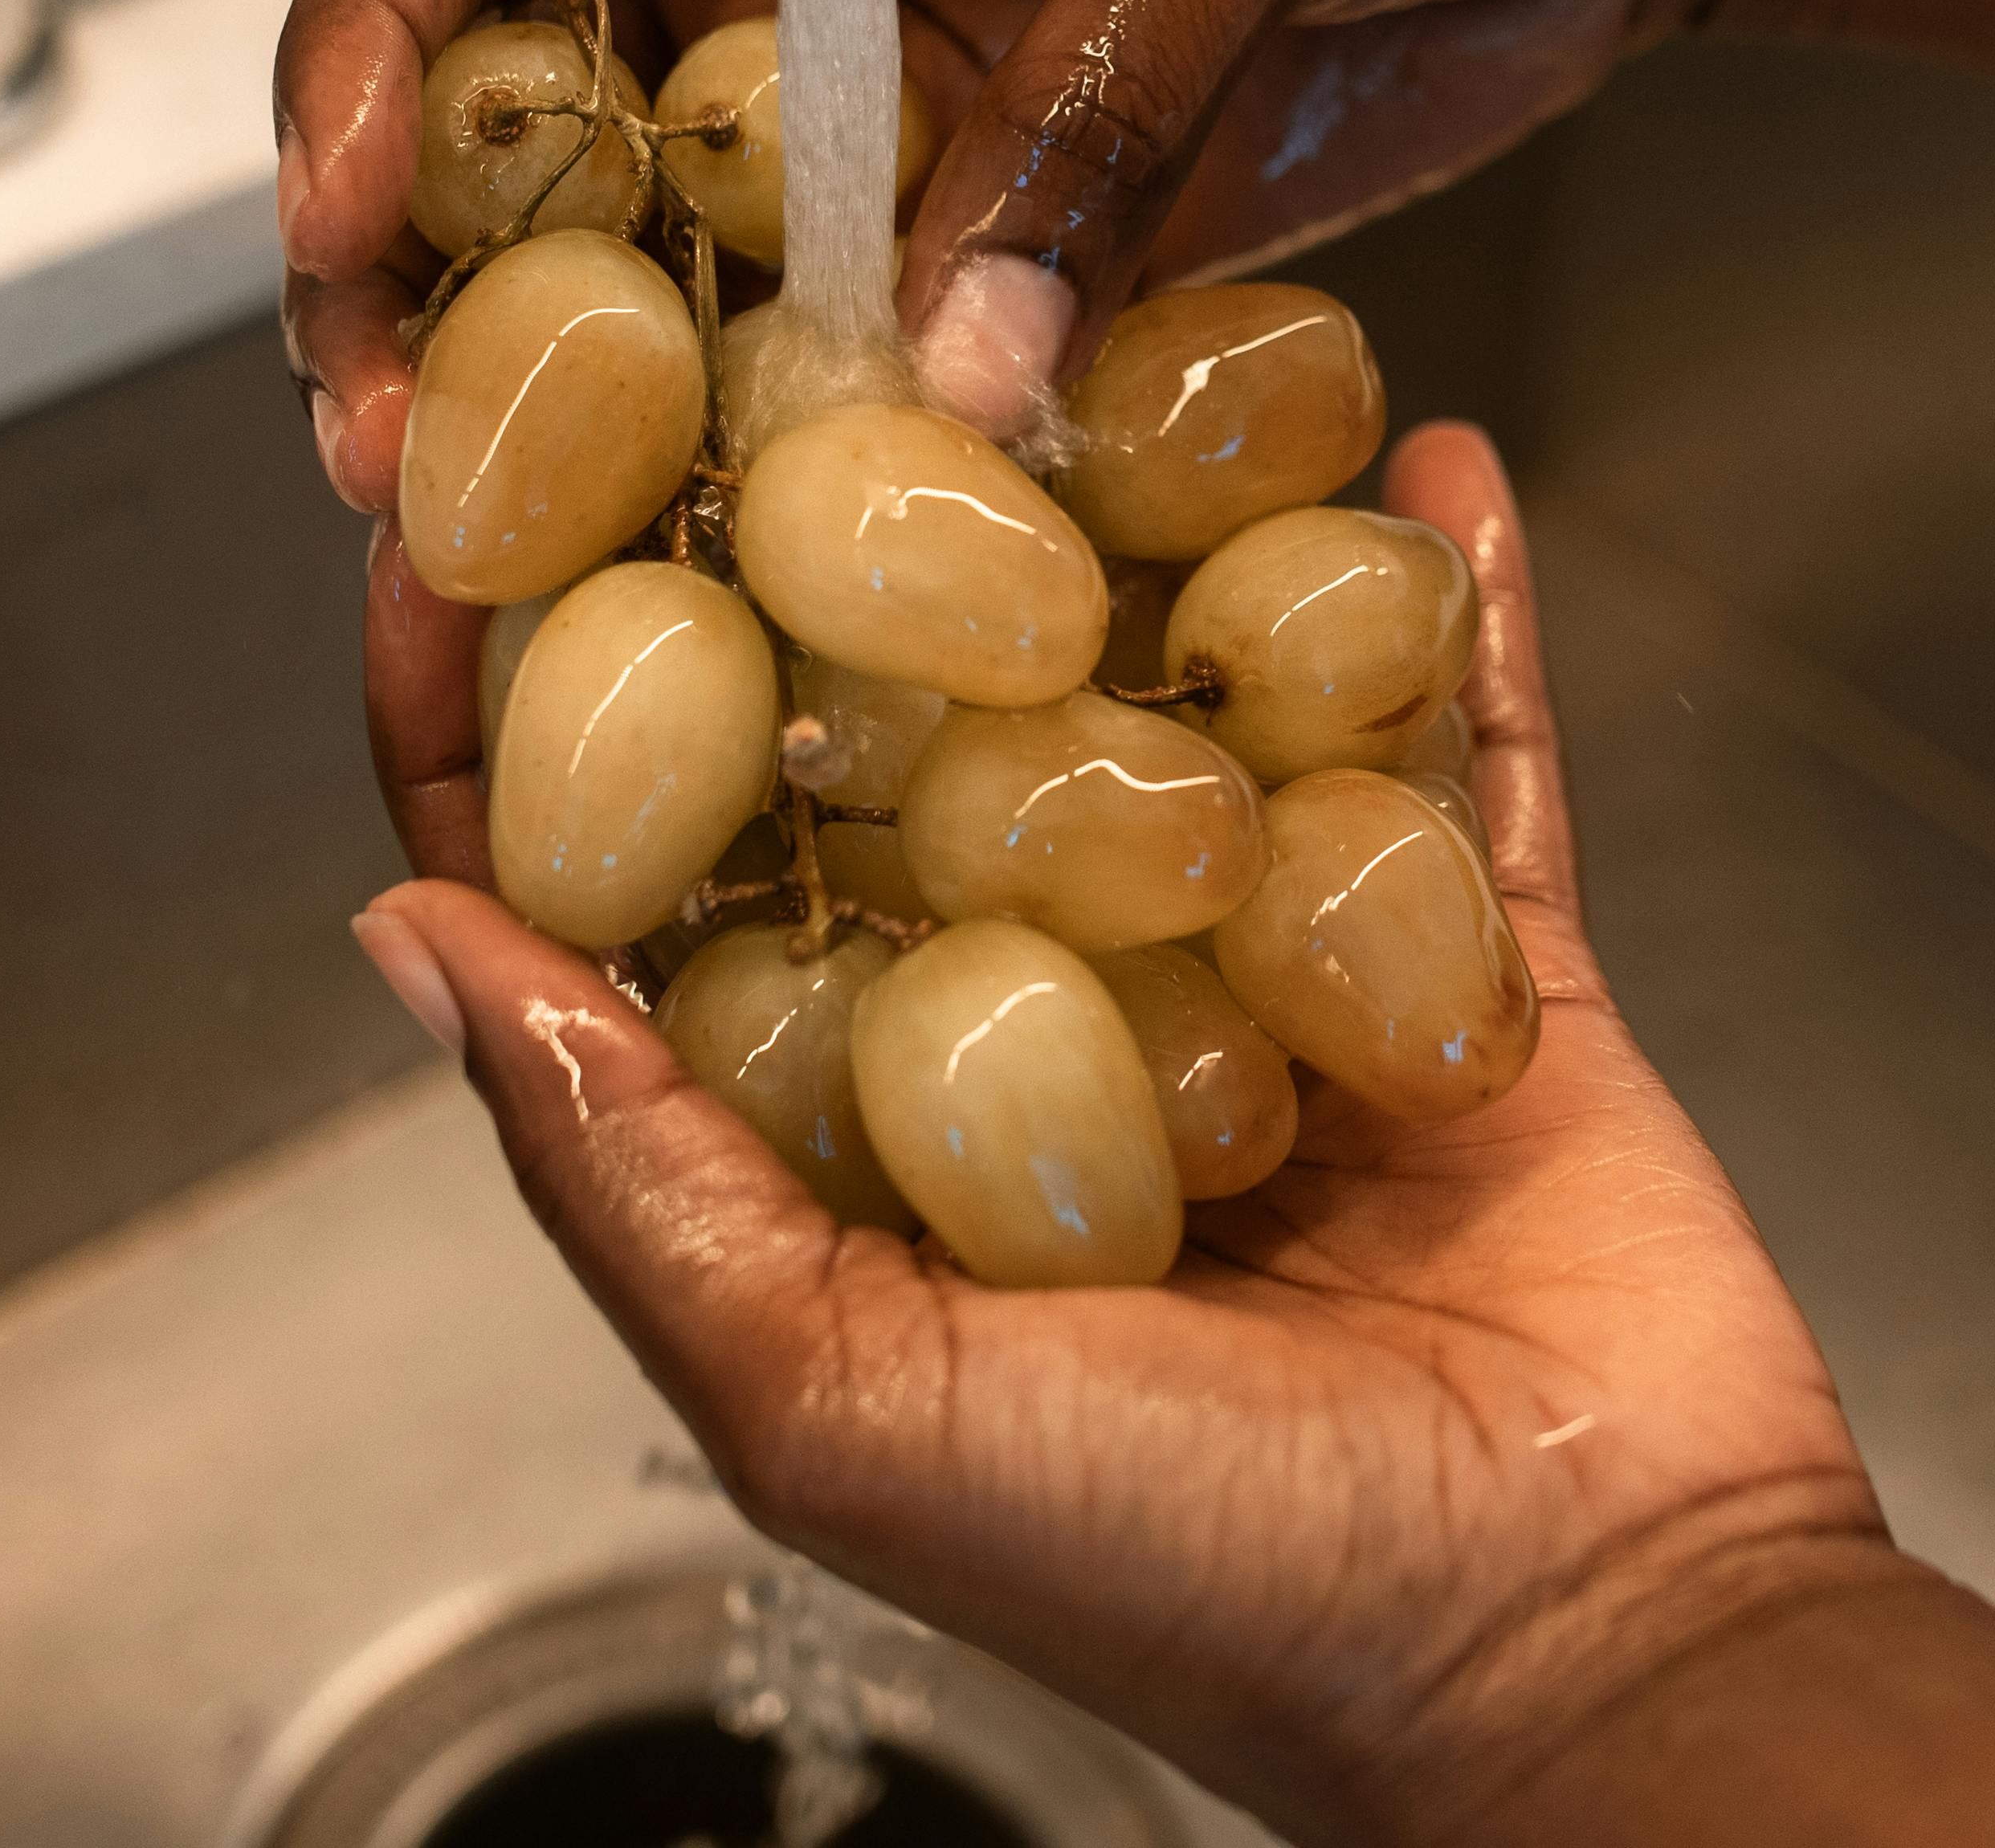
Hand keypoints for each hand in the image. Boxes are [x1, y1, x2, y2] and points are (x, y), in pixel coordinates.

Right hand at [275, 0, 1724, 509]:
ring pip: (665, 280)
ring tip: (528, 589)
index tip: (337, 222)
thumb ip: (1109, 97)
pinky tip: (762, 603)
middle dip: (427, 297)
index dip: (373, 50)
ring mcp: (903, 113)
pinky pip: (858, 374)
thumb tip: (960, 372)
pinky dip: (800, 483)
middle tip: (406, 486)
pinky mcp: (1017, 239)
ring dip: (588, 430)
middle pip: (519, 123)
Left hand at [348, 425, 1891, 1844]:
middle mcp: (1035, 1051)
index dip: (521, 721)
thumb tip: (416, 944)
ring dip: (1149, 546)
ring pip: (1176, 715)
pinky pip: (1457, 758)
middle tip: (778, 345)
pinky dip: (1448, 615)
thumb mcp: (838, 1407)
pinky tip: (1424, 463)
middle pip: (899, 753)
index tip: (448, 526)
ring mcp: (1262, 992)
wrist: (1578, 1649)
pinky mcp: (1462, 976)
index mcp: (853, 1159)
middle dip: (829, 559)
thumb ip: (634, 1175)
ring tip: (1095, 348)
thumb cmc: (1193, 1582)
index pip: (636, 896)